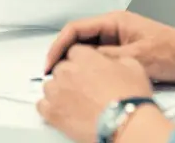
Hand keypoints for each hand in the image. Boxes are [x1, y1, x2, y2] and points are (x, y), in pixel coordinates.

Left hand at [39, 46, 153, 142]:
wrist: (126, 123)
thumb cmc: (130, 98)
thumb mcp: (133, 66)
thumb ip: (116, 58)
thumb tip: (111, 61)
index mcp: (84, 57)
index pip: (74, 51)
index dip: (81, 60)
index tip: (86, 68)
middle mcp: (67, 71)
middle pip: (60, 67)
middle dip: (70, 75)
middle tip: (84, 88)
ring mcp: (57, 91)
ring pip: (49, 85)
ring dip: (59, 91)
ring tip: (74, 101)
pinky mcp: (52, 112)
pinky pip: (41, 105)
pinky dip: (49, 107)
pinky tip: (61, 110)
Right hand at [45, 11, 174, 84]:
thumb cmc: (173, 53)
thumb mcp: (135, 57)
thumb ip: (106, 57)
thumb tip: (81, 61)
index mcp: (115, 20)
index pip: (75, 28)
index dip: (59, 45)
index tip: (50, 62)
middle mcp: (114, 27)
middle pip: (79, 38)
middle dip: (64, 55)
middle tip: (53, 72)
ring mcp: (119, 39)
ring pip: (88, 49)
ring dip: (77, 62)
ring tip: (67, 77)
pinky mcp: (124, 52)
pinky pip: (100, 58)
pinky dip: (90, 68)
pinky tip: (87, 78)